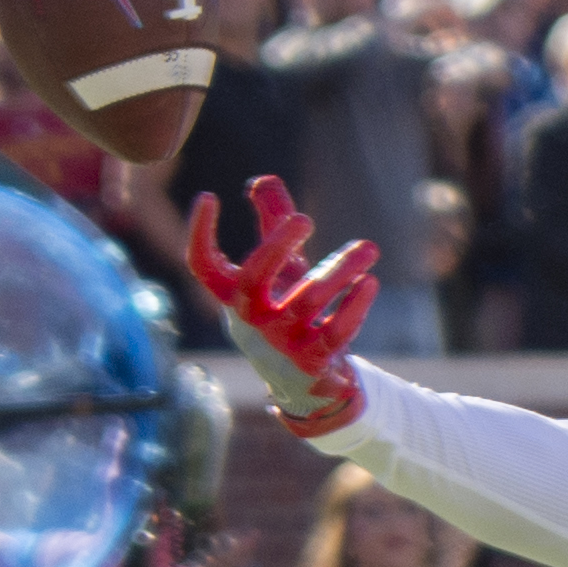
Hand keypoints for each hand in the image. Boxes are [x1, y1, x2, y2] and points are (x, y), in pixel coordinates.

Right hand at [182, 175, 374, 435]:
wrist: (306, 386)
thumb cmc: (287, 315)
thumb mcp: (279, 273)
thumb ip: (272, 225)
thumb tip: (264, 181)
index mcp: (235, 296)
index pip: (202, 266)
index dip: (198, 234)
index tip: (207, 197)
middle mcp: (251, 321)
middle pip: (253, 279)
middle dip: (276, 245)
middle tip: (304, 219)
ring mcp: (280, 345)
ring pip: (308, 300)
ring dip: (341, 270)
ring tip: (368, 249)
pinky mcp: (312, 363)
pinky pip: (335, 331)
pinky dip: (354, 306)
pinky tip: (369, 282)